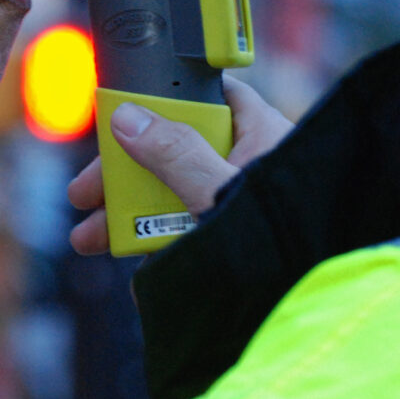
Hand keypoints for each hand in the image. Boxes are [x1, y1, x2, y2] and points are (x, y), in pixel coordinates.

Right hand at [67, 75, 292, 254]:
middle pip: (173, 149)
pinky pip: (188, 230)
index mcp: (258, 131)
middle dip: (124, 175)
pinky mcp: (233, 236)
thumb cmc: (291, 239)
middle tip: (85, 194)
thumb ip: (176, 155)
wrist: (314, 302)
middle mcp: (247, 161)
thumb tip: (128, 118)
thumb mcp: (222, 192)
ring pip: (174, 193)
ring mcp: (238, 201)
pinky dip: (159, 245)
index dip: (158, 101)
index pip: (204, 95)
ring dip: (127, 215)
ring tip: (90, 239)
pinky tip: (136, 269)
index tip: (116, 116)